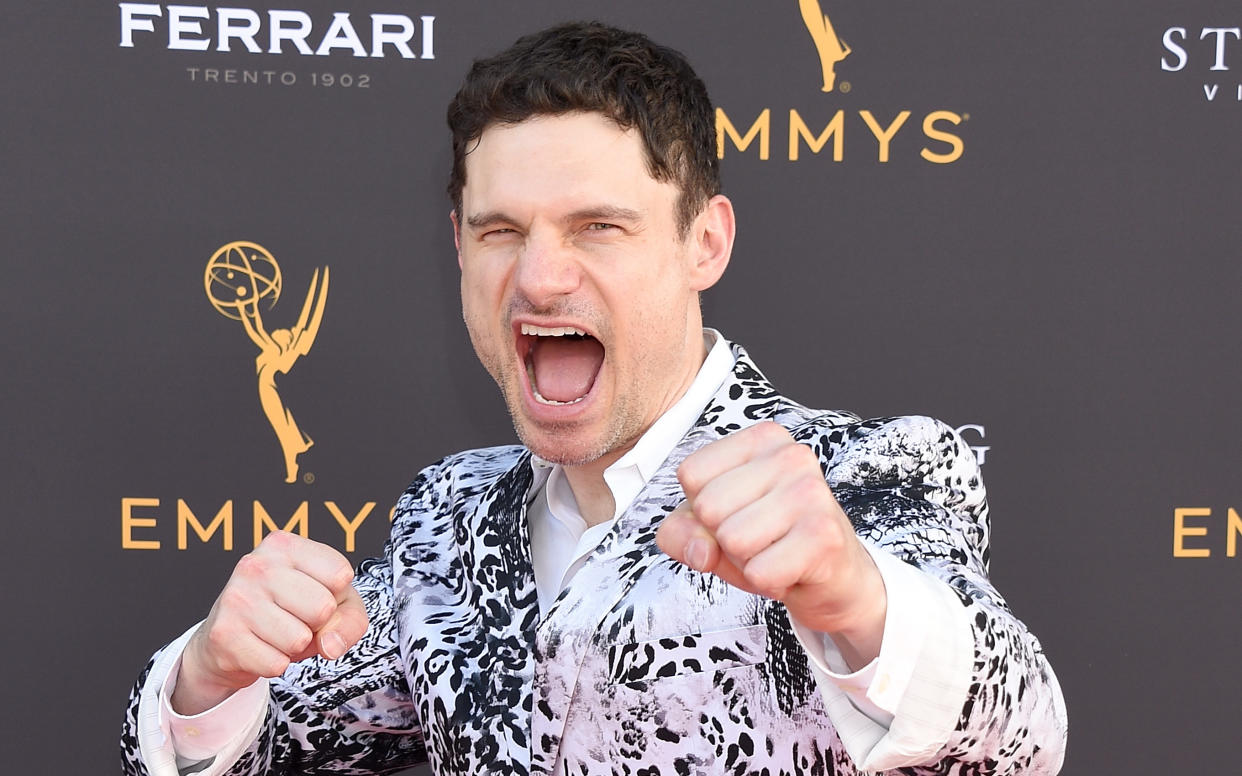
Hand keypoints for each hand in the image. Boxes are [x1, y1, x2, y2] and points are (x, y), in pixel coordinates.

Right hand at [172, 531, 368, 714]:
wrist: (230, 639)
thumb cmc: (291, 611)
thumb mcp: (334, 603)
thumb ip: (351, 619)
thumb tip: (329, 646)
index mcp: (284, 545)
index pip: (340, 575)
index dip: (336, 595)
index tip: (314, 593)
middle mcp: (256, 565)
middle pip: (322, 608)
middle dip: (317, 623)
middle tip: (295, 617)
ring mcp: (236, 598)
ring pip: (299, 640)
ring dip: (295, 646)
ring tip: (278, 631)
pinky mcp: (223, 634)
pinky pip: (276, 664)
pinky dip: (275, 663)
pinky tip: (261, 646)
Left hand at [655, 421, 886, 667]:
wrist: (832, 576)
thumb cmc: (769, 542)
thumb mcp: (710, 529)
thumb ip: (679, 532)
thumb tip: (700, 550)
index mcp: (761, 439)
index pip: (691, 474)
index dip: (703, 508)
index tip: (740, 512)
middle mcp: (790, 455)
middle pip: (709, 508)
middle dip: (725, 538)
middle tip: (762, 538)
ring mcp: (810, 491)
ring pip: (732, 542)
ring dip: (748, 561)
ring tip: (776, 551)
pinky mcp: (824, 533)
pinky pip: (760, 572)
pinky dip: (768, 582)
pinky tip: (792, 567)